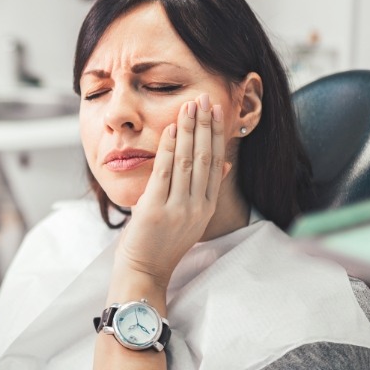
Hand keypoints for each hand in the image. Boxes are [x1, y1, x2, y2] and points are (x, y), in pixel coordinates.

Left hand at [112, 93, 230, 294]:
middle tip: (205, 98)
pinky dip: (169, 148)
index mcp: (206, 207)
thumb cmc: (162, 243)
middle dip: (205, 126)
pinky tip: (171, 129)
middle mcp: (197, 207)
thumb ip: (206, 190)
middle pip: (205, 158)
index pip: (216, 163)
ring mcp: (178, 209)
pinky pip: (165, 172)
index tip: (216, 111)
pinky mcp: (156, 209)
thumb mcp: (192, 218)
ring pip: (188, 161)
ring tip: (190, 106)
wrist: (144, 270)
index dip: (217, 135)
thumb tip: (224, 163)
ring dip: (189, 131)